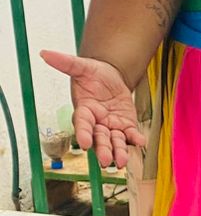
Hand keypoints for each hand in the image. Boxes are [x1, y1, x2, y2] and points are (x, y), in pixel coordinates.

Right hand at [40, 50, 145, 168]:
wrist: (111, 76)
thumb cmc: (93, 74)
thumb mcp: (82, 66)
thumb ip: (65, 63)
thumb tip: (45, 53)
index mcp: (84, 111)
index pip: (82, 124)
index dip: (83, 134)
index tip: (85, 143)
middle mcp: (96, 123)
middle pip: (99, 139)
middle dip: (103, 150)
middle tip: (106, 161)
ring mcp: (111, 126)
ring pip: (114, 142)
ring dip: (118, 152)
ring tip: (121, 162)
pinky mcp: (125, 126)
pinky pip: (130, 136)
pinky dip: (135, 140)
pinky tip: (140, 142)